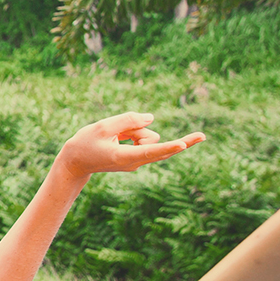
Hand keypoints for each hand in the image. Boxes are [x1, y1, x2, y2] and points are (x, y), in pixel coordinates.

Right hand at [57, 113, 204, 178]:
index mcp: (123, 156)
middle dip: (182, 142)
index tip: (182, 145)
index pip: (148, 150)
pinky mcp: (137, 156)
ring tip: (113, 135)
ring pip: (148, 136)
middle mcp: (134, 162)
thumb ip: (128, 120)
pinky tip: (118, 138)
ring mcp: (137, 161)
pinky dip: (134, 133)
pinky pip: (144, 138)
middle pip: (161, 148)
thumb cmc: (85, 144)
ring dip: (134, 130)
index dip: (166, 146)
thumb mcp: (102, 126)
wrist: (75, 162)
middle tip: (204, 135)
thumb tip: (152, 118)